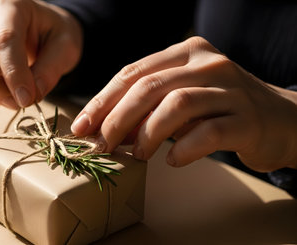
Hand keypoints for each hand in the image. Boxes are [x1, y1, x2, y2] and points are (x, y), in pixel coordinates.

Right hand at [0, 0, 82, 111]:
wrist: (38, 30)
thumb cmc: (50, 33)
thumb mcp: (65, 45)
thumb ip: (51, 69)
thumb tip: (32, 94)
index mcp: (8, 6)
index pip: (3, 40)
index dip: (14, 73)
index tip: (26, 98)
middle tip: (19, 102)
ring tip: (11, 96)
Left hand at [71, 36, 296, 171]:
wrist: (283, 119)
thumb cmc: (221, 109)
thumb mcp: (183, 97)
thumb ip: (148, 106)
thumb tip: (104, 129)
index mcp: (186, 52)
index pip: (133, 72)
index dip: (103, 100)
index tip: (82, 126)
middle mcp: (208, 63)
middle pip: (149, 87)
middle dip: (116, 118)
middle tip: (101, 145)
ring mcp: (230, 89)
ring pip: (176, 105)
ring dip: (147, 134)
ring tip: (137, 155)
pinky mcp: (248, 119)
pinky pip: (208, 133)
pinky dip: (184, 149)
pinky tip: (172, 160)